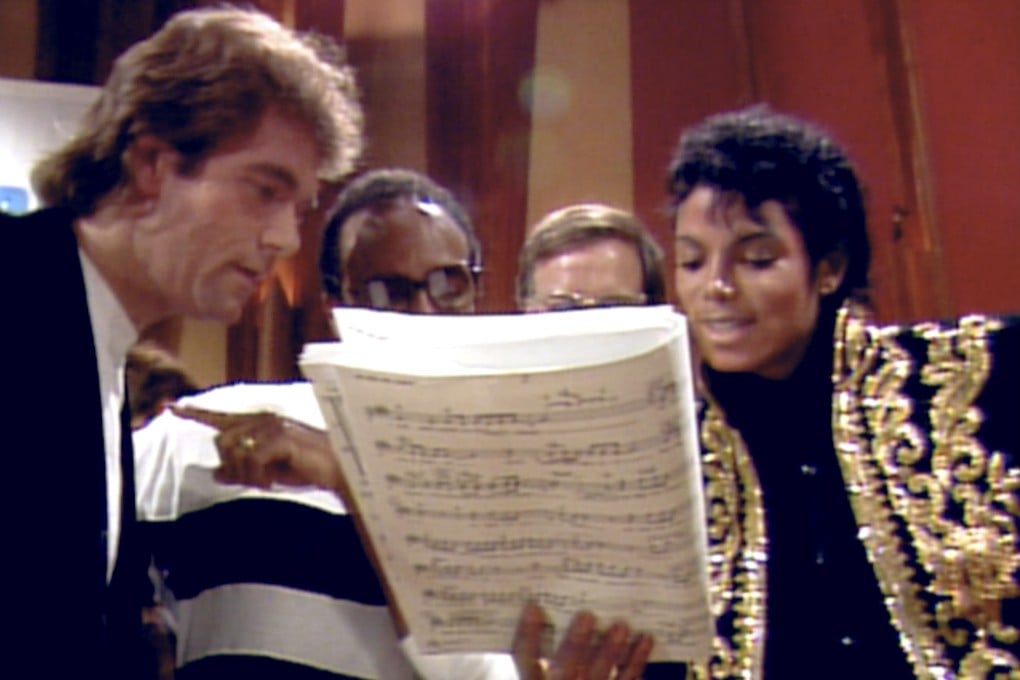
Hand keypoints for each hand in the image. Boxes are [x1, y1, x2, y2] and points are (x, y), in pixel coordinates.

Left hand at [170, 404, 343, 491]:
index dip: (195, 413)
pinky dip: (257, 476)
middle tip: (255, 483)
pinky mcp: (281, 437)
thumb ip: (243, 469)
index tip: (171, 406)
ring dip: (245, 474)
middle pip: (222, 441)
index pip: (221, 417)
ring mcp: (273, 426)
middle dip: (232, 467)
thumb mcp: (268, 471)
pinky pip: (251, 459)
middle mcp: (264, 418)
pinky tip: (272, 482)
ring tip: (266, 482)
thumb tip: (217, 473)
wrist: (339, 469)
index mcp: (260, 423)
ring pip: (235, 450)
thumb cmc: (307, 467)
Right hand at [512, 602, 653, 679]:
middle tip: (587, 616)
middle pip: (568, 666)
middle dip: (577, 642)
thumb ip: (533, 671)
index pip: (525, 661)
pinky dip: (638, 661)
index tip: (532, 607)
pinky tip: (645, 639)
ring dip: (612, 650)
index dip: (527, 635)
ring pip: (603, 673)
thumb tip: (536, 626)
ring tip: (622, 626)